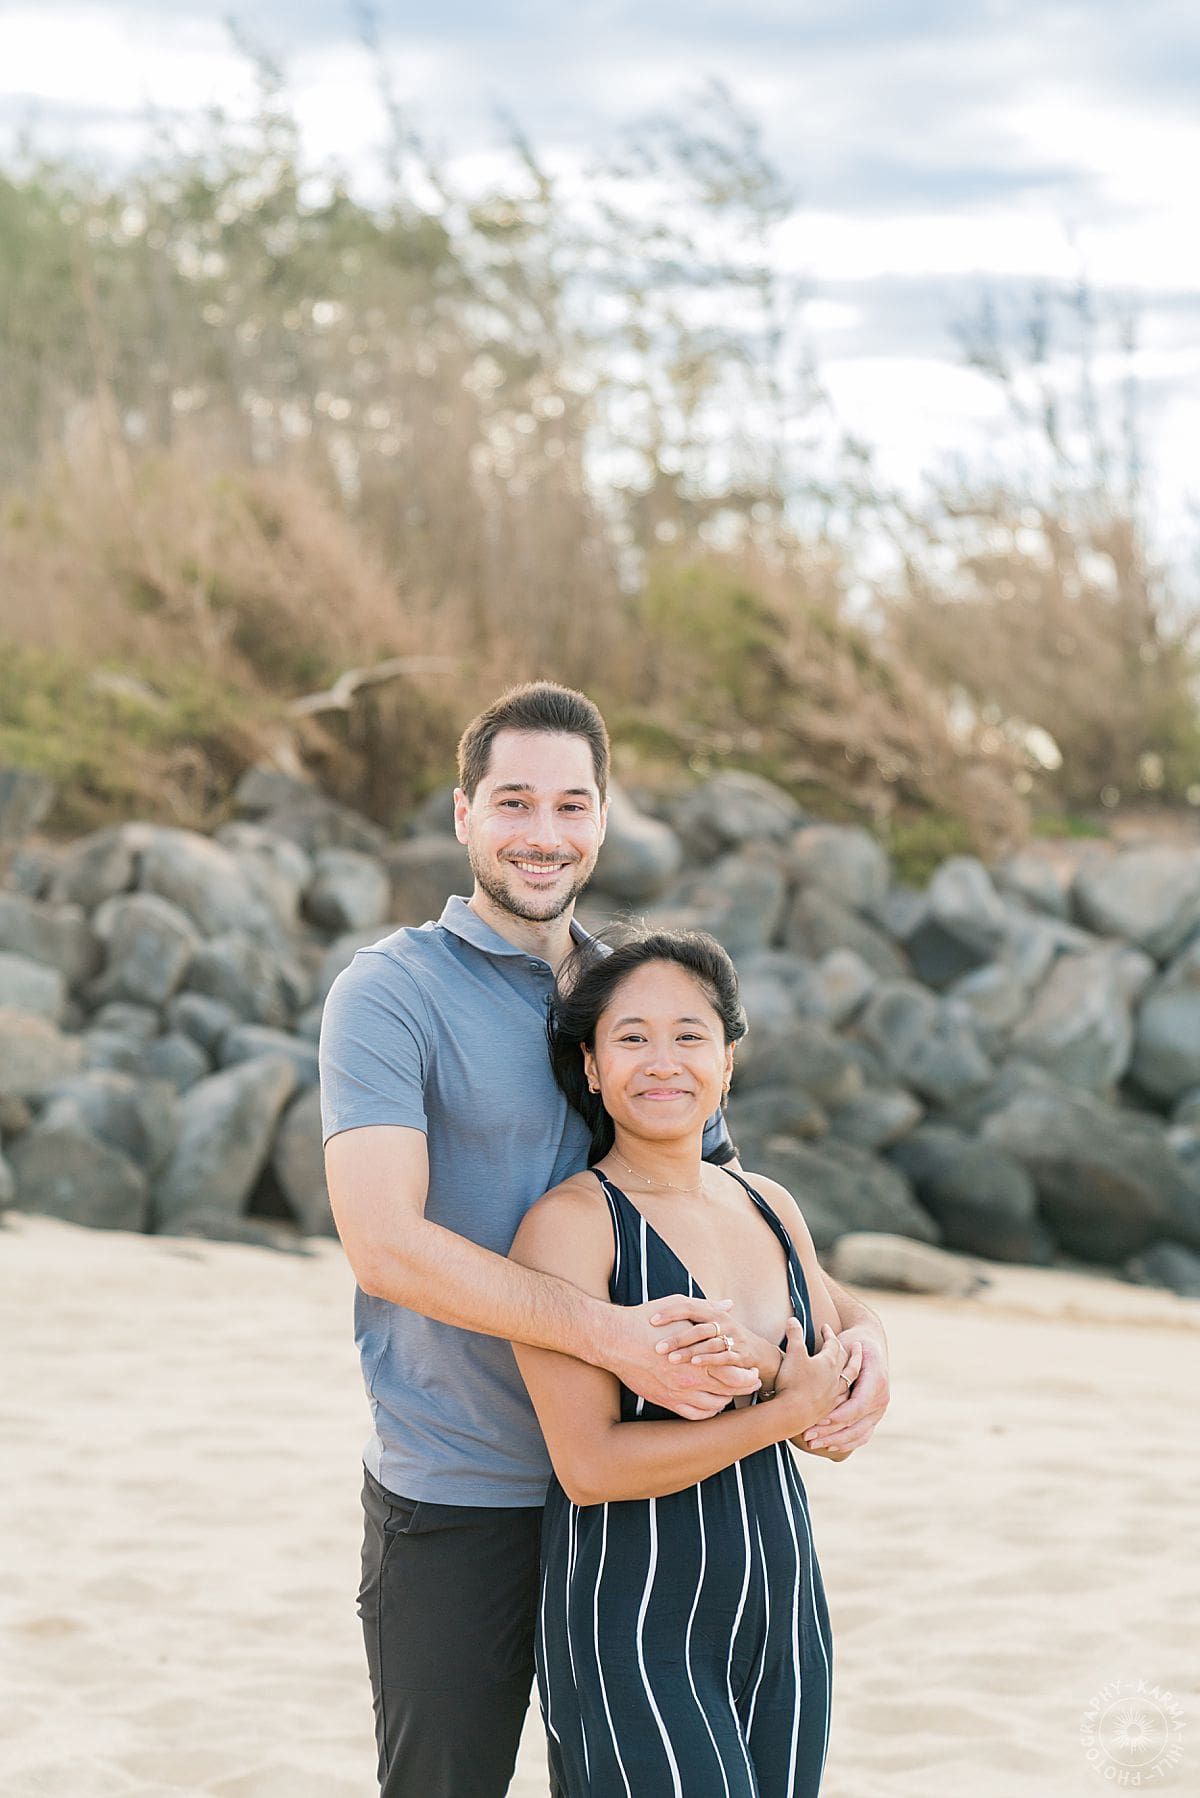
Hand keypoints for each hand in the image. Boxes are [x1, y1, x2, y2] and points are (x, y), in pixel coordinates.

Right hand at [604, 1296, 760, 1420]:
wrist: (615, 1339)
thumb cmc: (646, 1320)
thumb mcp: (680, 1307)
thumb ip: (707, 1308)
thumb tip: (727, 1305)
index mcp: (698, 1358)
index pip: (735, 1375)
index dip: (748, 1376)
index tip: (754, 1372)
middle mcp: (690, 1380)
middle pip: (728, 1393)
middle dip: (743, 1388)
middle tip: (750, 1383)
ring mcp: (677, 1393)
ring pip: (712, 1408)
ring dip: (725, 1401)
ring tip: (730, 1394)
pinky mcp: (664, 1400)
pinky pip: (693, 1415)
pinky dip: (707, 1413)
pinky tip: (710, 1405)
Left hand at [652, 1303, 781, 1393]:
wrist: (757, 1351)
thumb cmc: (725, 1335)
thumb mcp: (709, 1321)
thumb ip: (690, 1313)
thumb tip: (658, 1308)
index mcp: (712, 1311)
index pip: (688, 1307)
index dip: (670, 1312)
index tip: (651, 1320)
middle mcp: (723, 1322)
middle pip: (697, 1327)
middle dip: (676, 1337)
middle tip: (657, 1347)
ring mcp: (732, 1338)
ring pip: (708, 1343)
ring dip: (690, 1351)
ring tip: (671, 1358)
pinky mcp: (740, 1355)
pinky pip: (722, 1357)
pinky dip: (708, 1360)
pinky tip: (695, 1364)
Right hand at [776, 1320, 862, 1435]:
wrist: (792, 1413)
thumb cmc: (793, 1381)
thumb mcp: (793, 1353)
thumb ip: (794, 1335)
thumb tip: (793, 1319)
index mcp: (828, 1362)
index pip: (833, 1344)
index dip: (829, 1334)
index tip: (825, 1327)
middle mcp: (835, 1378)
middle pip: (846, 1360)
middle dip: (844, 1349)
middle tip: (845, 1343)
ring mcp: (834, 1394)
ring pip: (848, 1380)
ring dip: (850, 1371)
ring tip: (851, 1368)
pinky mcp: (828, 1409)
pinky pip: (842, 1397)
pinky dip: (844, 1393)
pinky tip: (842, 1395)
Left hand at [800, 1324, 889, 1453]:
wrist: (869, 1342)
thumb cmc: (852, 1344)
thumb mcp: (844, 1348)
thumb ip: (836, 1368)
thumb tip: (820, 1382)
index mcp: (876, 1381)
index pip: (857, 1406)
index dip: (837, 1416)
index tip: (817, 1420)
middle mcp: (881, 1399)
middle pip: (856, 1424)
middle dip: (830, 1433)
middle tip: (808, 1437)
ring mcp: (879, 1410)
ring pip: (859, 1434)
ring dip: (835, 1442)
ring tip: (813, 1444)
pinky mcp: (874, 1417)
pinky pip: (862, 1436)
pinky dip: (846, 1443)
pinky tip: (828, 1446)